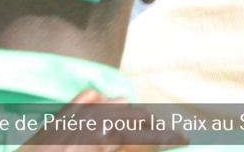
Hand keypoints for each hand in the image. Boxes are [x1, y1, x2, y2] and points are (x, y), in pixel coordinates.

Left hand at [18, 89, 188, 151]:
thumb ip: (130, 151)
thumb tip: (149, 144)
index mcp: (110, 148)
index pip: (149, 138)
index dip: (169, 137)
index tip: (182, 138)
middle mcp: (96, 132)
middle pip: (138, 116)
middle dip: (150, 128)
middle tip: (156, 138)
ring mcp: (77, 121)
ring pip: (119, 103)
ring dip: (128, 115)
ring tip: (129, 129)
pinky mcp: (61, 117)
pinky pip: (90, 96)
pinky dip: (100, 104)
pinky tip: (101, 116)